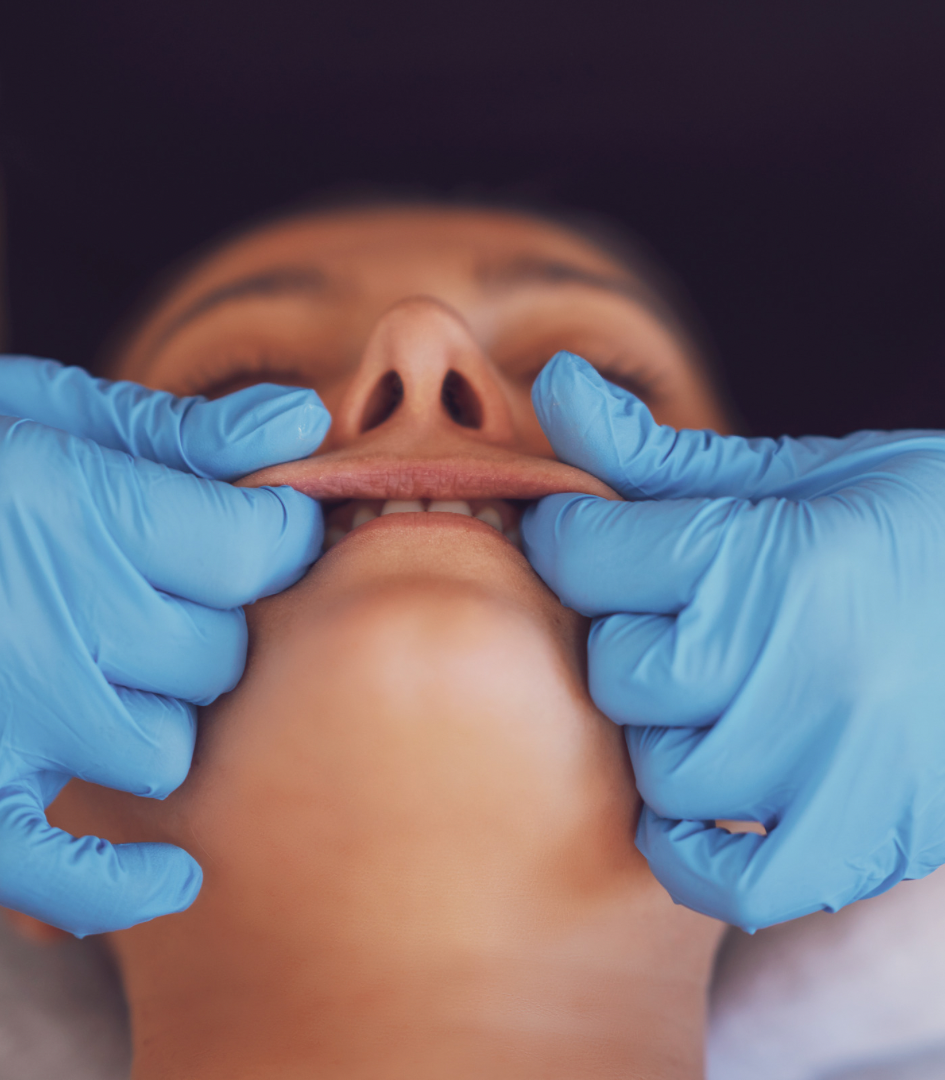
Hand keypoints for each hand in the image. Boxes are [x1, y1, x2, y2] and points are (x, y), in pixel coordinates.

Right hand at [0, 354, 329, 935]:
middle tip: (182, 589)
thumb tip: (304, 415)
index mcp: (66, 500)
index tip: (271, 529)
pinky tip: (169, 875)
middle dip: (221, 620)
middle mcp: (37, 610)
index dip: (284, 537)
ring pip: (167, 750)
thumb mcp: (47, 407)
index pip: (251, 551)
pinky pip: (47, 869)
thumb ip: (182, 429)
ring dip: (165, 714)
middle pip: (219, 655)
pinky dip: (110, 886)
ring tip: (123, 668)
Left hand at [523, 350, 944, 929]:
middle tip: (678, 612)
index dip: (575, 536)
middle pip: (612, 665)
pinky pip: (717, 877)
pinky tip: (715, 787)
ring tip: (722, 690)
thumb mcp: (795, 473)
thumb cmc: (922, 527)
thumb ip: (654, 450)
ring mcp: (820, 770)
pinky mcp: (854, 845)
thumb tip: (554, 378)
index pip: (582, 554)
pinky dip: (692, 843)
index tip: (599, 534)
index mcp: (765, 559)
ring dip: (669, 727)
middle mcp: (785, 668)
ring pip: (654, 764)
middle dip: (626, 630)